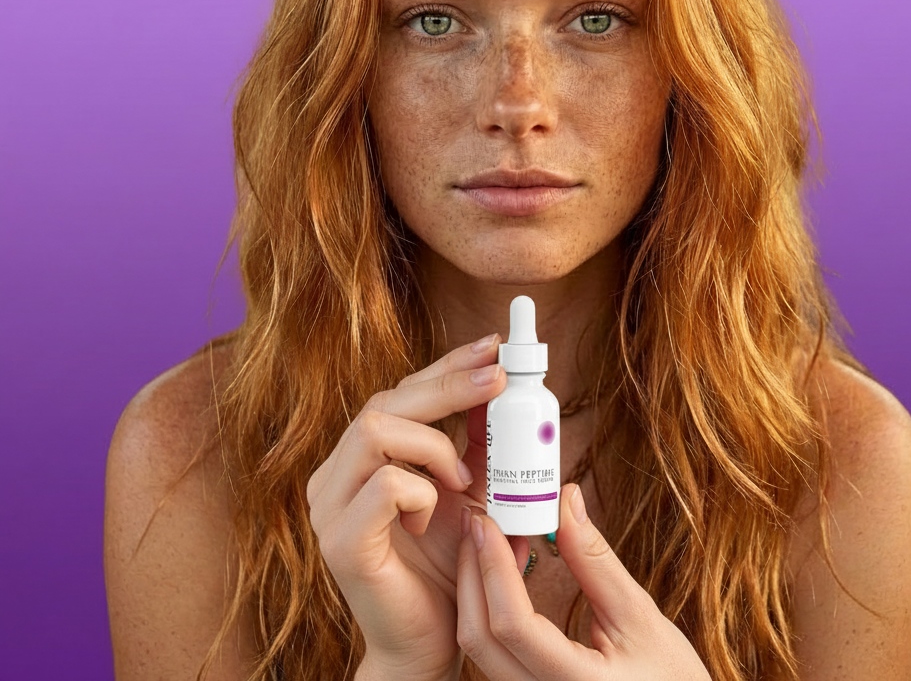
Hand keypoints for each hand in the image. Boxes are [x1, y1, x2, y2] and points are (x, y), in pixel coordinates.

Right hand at [306, 335, 509, 680]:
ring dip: (434, 445)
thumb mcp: (466, 490)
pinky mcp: (341, 542)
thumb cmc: (445, 565)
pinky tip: (433, 517)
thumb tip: (499, 387)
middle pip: (384, 400)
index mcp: (358, 458)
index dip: (445, 365)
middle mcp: (334, 475)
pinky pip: (385, 485)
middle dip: (448, 383)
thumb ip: (475, 443)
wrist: (426, 644)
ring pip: (376, 429)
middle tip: (498, 378)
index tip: (492, 347)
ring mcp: (329, 507)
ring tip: (463, 480)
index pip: (398, 392)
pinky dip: (423, 491)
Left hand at [457, 483, 712, 680]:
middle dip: (471, 572)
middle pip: (479, 639)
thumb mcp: (639, 615)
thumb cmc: (670, 677)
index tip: (487, 521)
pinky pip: (494, 653)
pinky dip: (489, 608)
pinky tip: (505, 574)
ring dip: (477, 588)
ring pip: (479, 649)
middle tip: (478, 521)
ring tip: (493, 539)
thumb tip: (566, 500)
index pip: (513, 625)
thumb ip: (595, 560)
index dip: (493, 567)